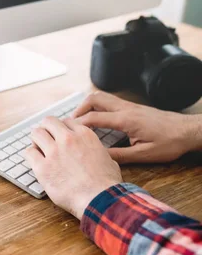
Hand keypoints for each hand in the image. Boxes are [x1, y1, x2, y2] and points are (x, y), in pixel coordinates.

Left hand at [25, 117, 122, 218]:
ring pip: (36, 133)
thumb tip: (98, 155)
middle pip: (48, 122)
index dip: (62, 129)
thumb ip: (98, 152)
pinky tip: (35, 160)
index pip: (66, 122)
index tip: (59, 136)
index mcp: (84, 135)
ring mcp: (53, 152)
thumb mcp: (109, 160)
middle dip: (46, 128)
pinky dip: (30, 154)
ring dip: (36, 139)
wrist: (99, 199)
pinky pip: (29, 152)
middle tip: (46, 138)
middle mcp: (67, 139)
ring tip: (38, 148)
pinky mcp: (42, 167)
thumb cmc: (106, 184)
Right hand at [72, 92, 201, 163]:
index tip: (65, 131)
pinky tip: (97, 118)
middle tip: (70, 123)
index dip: (76, 124)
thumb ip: (119, 155)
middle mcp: (126, 108)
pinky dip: (97, 106)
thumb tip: (98, 157)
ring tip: (80, 120)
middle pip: (94, 99)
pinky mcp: (133, 106)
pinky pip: (109, 101)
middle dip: (78, 110)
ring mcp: (129, 105)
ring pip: (101, 97)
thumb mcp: (143, 155)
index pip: (93, 118)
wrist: (188, 131)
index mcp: (126, 120)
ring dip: (87, 106)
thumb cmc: (170, 143)